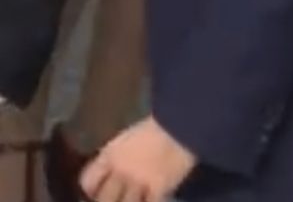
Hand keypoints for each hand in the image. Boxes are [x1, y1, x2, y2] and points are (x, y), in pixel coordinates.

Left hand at [80, 117, 195, 201]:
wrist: (183, 122)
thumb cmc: (159, 121)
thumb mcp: (131, 136)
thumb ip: (121, 153)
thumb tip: (117, 166)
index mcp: (110, 155)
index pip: (88, 180)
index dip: (91, 189)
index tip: (96, 192)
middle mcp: (120, 172)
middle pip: (104, 199)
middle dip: (107, 200)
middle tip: (115, 198)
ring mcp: (138, 182)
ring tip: (136, 198)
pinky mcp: (159, 189)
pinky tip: (154, 198)